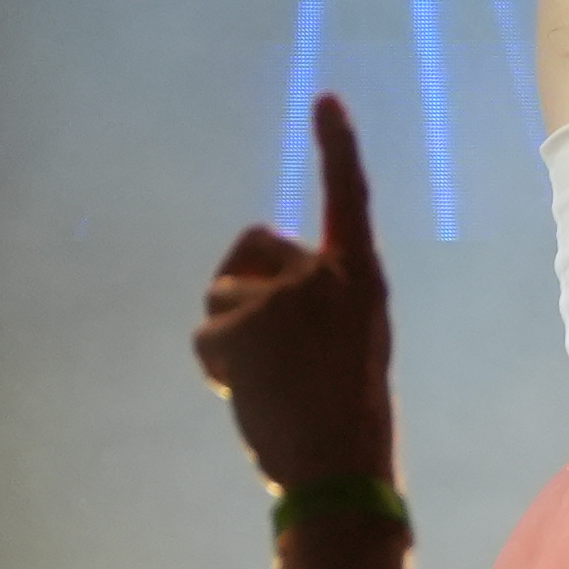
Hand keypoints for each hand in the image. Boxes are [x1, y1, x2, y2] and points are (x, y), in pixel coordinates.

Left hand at [195, 94, 396, 496]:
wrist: (341, 470)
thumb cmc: (346, 418)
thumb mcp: (351, 343)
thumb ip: (318, 303)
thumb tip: (254, 288)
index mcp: (360, 278)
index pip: (349, 196)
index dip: (336, 146)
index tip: (324, 99)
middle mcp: (324, 274)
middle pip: (250, 247)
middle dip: (242, 288)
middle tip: (269, 353)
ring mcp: (285, 296)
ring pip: (222, 298)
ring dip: (230, 340)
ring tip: (268, 383)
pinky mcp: (248, 324)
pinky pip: (207, 338)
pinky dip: (218, 369)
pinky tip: (250, 394)